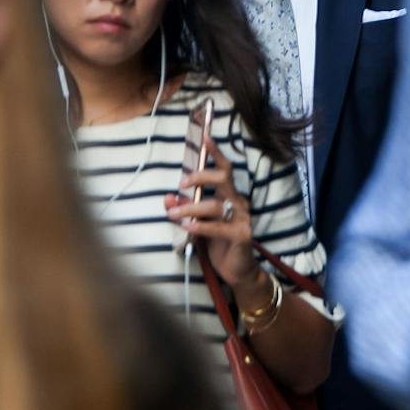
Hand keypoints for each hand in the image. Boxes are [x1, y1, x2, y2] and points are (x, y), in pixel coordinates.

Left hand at [168, 132, 258, 293]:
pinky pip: (218, 227)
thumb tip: (167, 197)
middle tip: (182, 183)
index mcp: (229, 195)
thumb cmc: (218, 243)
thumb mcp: (197, 223)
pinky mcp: (241, 236)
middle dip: (201, 176)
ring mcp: (242, 218)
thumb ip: (182, 208)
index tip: (205, 138)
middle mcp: (238, 202)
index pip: (224, 169)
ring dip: (190, 207)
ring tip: (174, 213)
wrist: (237, 270)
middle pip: (224, 178)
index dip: (216, 152)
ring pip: (214, 205)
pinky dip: (200, 226)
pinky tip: (187, 227)